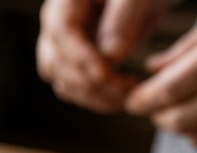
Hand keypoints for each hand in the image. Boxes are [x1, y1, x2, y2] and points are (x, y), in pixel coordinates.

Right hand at [36, 0, 169, 113]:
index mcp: (66, 1)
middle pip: (56, 63)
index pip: (62, 31)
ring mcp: (63, 49)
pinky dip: (98, 99)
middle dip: (89, 83)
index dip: (80, 56)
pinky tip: (124, 96)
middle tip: (126, 91)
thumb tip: (112, 56)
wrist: (140, 0)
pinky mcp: (75, 66)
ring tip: (129, 95)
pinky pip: (77, 90)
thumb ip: (125, 17)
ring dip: (94, 97)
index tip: (105, 74)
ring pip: (63, 83)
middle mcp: (56, 26)